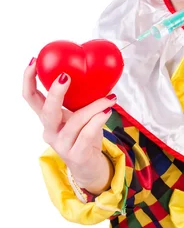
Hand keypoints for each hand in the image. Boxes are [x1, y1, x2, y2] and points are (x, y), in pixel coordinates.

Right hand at [22, 59, 116, 188]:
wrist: (91, 166)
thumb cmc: (85, 136)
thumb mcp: (79, 114)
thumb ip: (81, 97)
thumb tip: (95, 70)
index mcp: (48, 118)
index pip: (31, 97)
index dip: (29, 79)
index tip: (35, 61)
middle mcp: (51, 131)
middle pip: (46, 110)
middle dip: (55, 92)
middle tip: (66, 76)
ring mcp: (62, 145)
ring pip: (75, 121)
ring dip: (94, 106)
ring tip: (110, 98)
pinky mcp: (76, 155)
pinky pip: (87, 134)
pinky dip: (98, 120)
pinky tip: (107, 111)